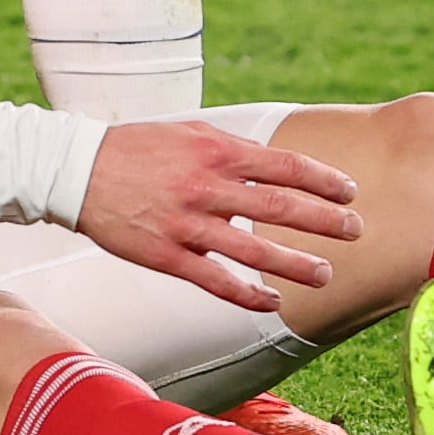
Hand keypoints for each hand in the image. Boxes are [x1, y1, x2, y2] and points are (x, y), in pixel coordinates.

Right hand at [75, 120, 362, 312]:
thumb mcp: (191, 132)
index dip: (323, 180)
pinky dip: (247, 295)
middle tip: (355, 231)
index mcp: (217, 151)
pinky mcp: (166, 256)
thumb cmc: (140, 147)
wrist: (78, 171)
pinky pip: (215, 281)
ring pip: (253, 251)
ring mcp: (187, 225)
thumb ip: (234, 150)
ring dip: (295, 264)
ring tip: (326, 275)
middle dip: (324, 221)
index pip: (284, 166)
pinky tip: (272, 301)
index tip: (350, 192)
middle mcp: (207, 187)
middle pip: (279, 207)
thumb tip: (277, 166)